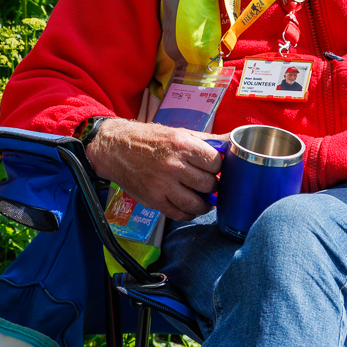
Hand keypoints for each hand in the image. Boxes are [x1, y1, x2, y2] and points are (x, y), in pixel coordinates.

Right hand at [83, 118, 222, 220]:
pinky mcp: (154, 200)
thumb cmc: (148, 139)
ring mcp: (162, 185)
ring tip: (204, 200)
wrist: (115, 149)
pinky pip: (179, 214)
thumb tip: (232, 142)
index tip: (213, 169)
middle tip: (208, 184)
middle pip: (209, 184)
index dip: (218, 167)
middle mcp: (173, 165)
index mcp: (181, 145)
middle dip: (212, 185)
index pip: (215, 163)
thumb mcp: (178, 133)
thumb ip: (206, 140)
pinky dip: (189, 213)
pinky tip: (190, 207)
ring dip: (205, 204)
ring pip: (197, 203)